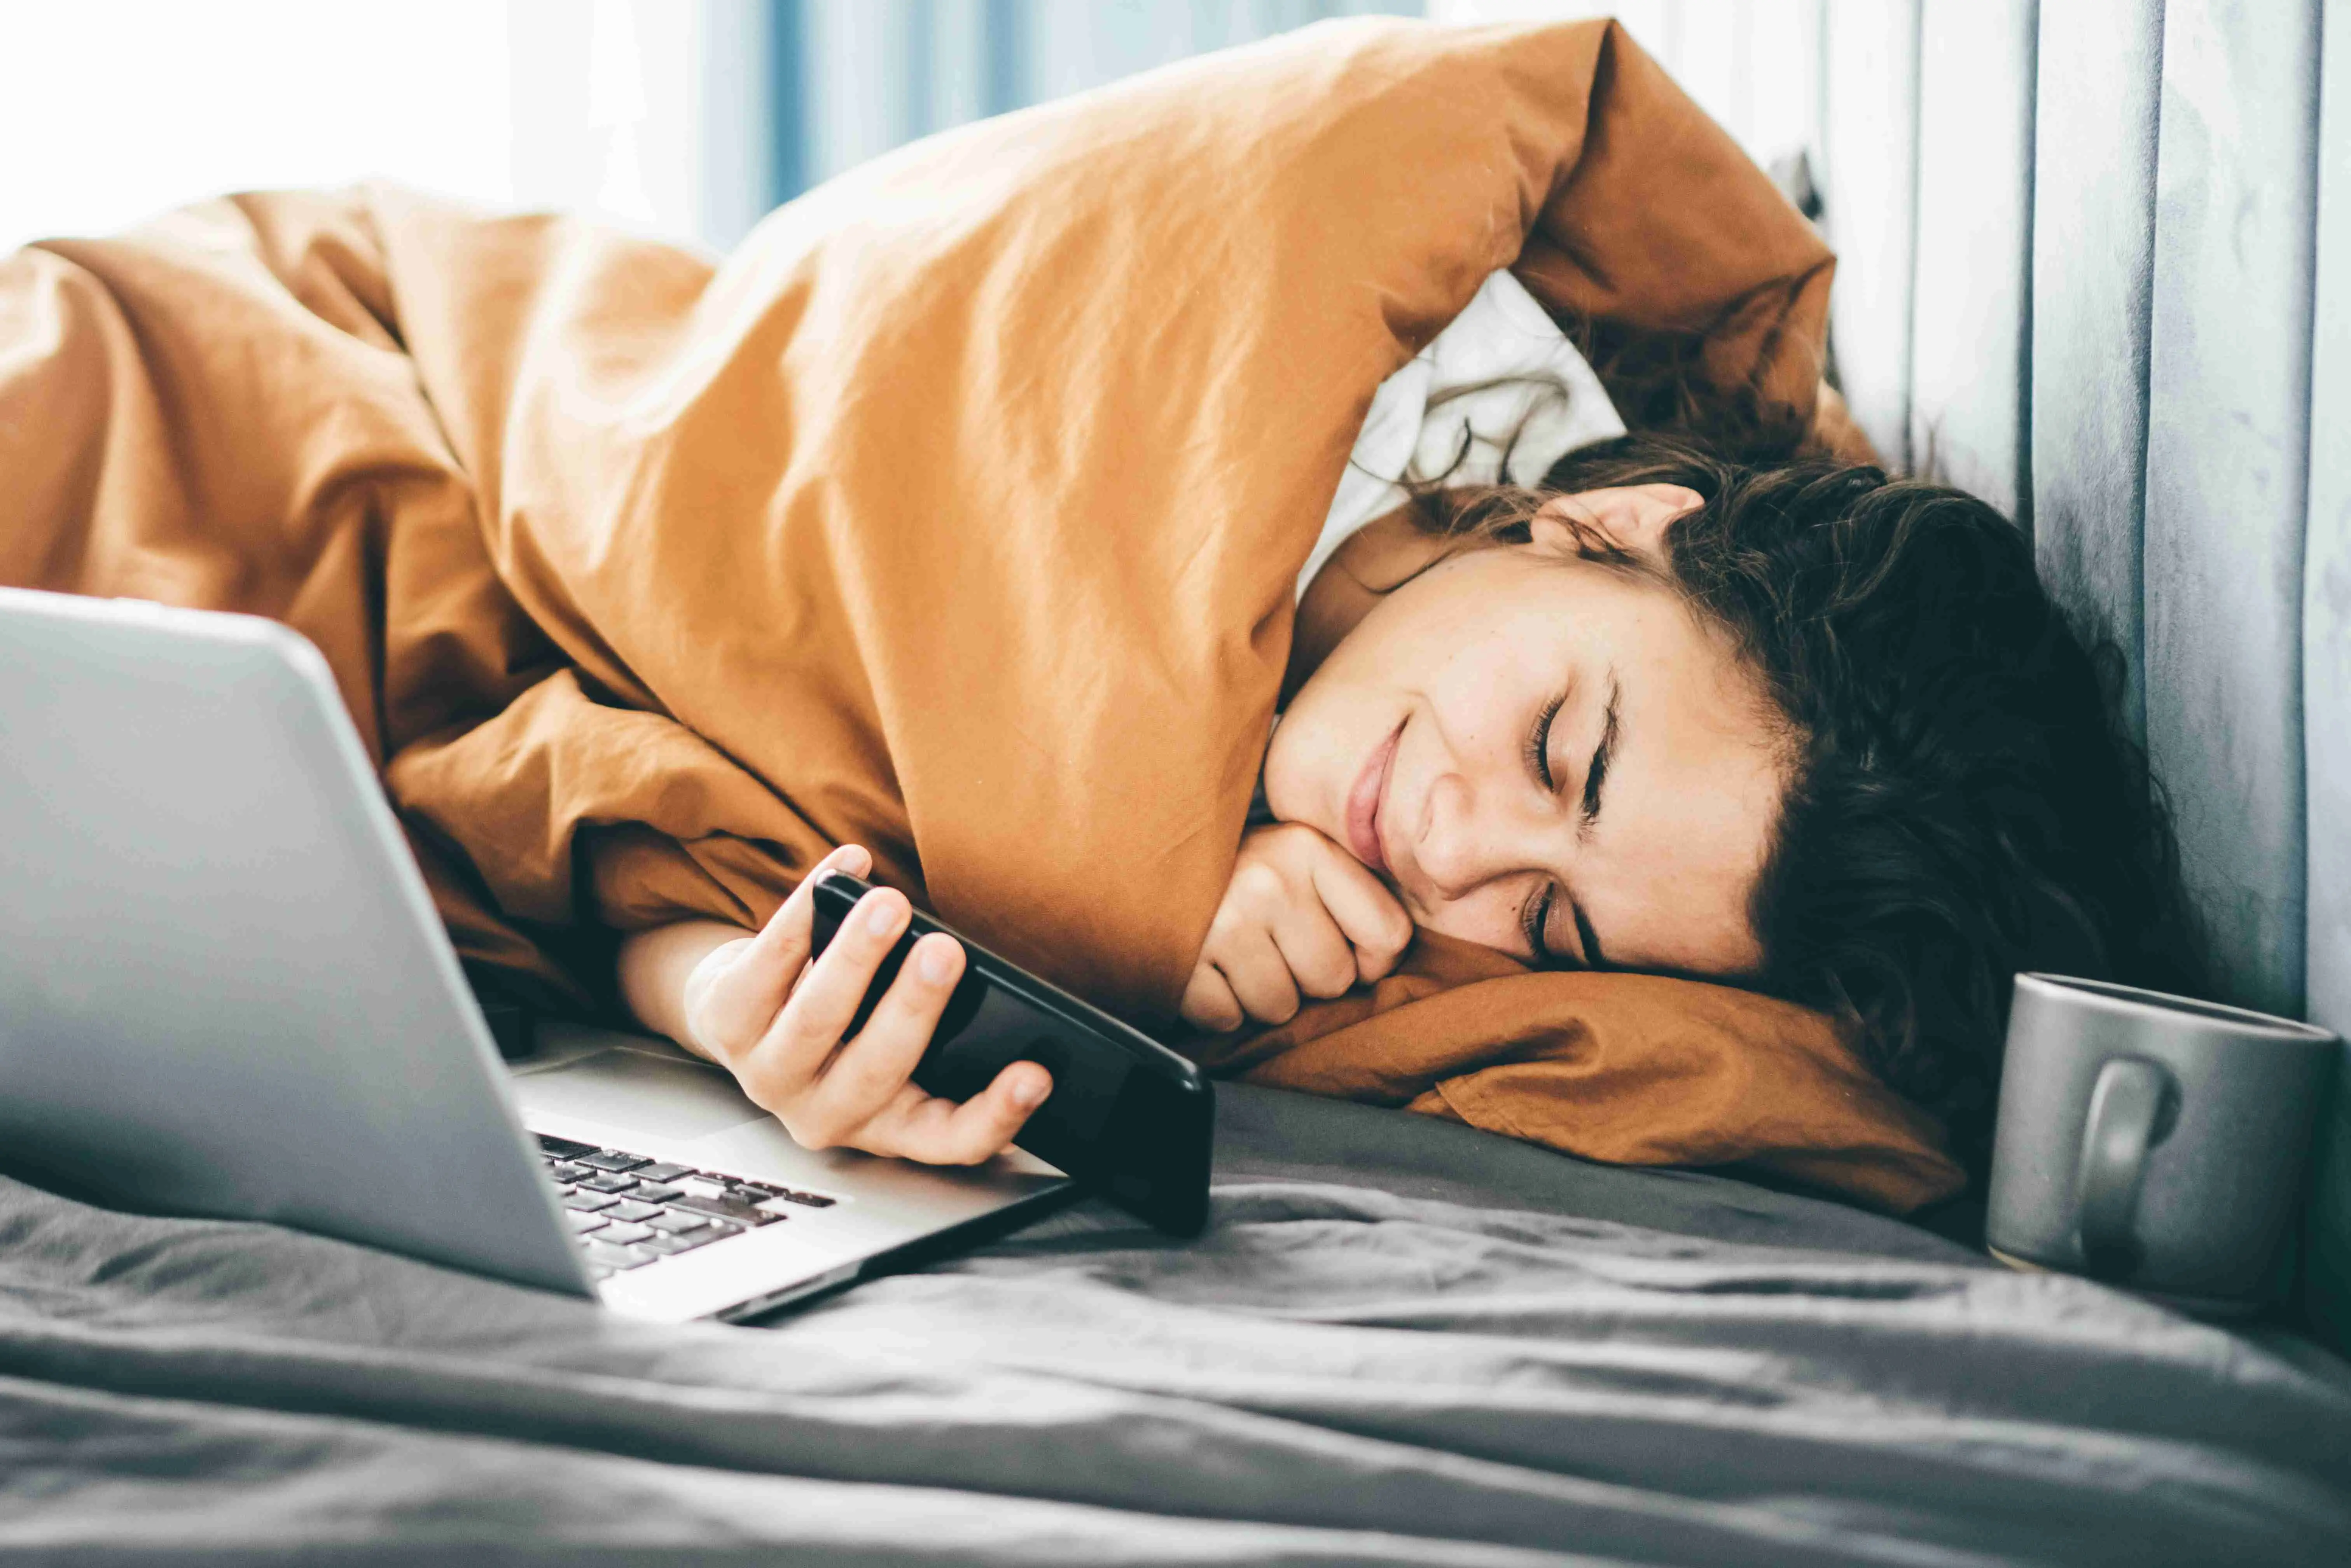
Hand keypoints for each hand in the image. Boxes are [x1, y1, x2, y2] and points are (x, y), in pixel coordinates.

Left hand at [678, 845, 1051, 1163]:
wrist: (745, 1017)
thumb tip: (974, 973)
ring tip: (888, 906)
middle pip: (878, 1069)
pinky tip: (843, 869)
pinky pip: (768, 962)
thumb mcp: (895, 1042)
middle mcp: (827, 1114)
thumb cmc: (845, 1025)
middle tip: (945, 953)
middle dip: (914, 1007)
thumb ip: (935, 1029)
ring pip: (816, 1020)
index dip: (996, 1114)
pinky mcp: (727, 1026)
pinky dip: (804, 910)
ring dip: (855, 957)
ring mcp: (770, 1076)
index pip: (949, 1139)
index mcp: (888, 1124)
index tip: (1035, 1075)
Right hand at [1179, 822, 1412, 1030]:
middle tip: (1275, 948)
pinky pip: (1229, 1019)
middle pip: (1333, 980)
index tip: (1342, 947)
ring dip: (1263, 997)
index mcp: (1309, 850)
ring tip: (1241, 959)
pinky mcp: (1184, 962)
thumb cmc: (1240, 873)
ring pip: (1281, 1007)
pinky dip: (1221, 1007)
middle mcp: (1270, 882)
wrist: (1153, 861)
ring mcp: (1225, 923)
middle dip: (1308, 978)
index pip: (1387, 934)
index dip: (1371, 959)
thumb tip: (1378, 968)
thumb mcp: (1301, 861)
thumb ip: (1354, 899)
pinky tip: (1211, 971)